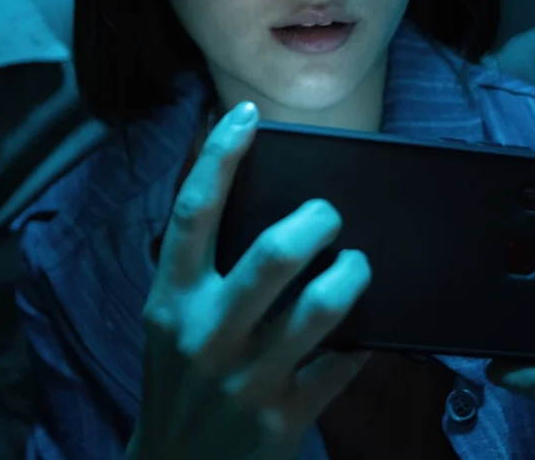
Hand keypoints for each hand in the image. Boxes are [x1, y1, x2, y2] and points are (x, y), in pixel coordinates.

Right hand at [128, 101, 372, 459]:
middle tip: (331, 215)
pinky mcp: (286, 418)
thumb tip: (244, 189)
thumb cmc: (180, 381)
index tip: (247, 116)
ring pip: (321, 306)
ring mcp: (248, 380)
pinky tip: (364, 330)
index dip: (220, 156)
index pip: (193, 213)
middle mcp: (206, 335)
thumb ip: (198, 269)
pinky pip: (344, 362)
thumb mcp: (170, 321)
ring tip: (357, 265)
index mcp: (171, 300)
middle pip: (273, 255)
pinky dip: (361, 339)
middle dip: (317, 220)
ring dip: (352, 274)